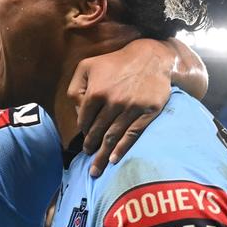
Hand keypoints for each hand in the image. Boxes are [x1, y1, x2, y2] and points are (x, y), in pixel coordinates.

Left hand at [67, 39, 174, 176]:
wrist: (150, 57)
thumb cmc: (115, 63)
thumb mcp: (87, 67)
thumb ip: (75, 87)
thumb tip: (76, 110)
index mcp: (95, 92)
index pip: (84, 120)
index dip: (84, 131)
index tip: (86, 138)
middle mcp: (112, 102)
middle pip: (97, 132)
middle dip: (91, 148)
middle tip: (88, 158)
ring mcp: (130, 108)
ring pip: (113, 136)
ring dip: (103, 155)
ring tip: (97, 169)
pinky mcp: (147, 112)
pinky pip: (132, 134)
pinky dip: (122, 148)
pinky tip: (114, 159)